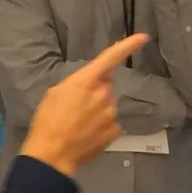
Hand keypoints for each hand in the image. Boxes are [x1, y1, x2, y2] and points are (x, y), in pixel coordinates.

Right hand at [20, 34, 149, 175]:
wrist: (52, 154)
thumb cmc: (48, 121)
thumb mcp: (56, 93)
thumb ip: (78, 83)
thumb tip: (92, 83)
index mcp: (86, 81)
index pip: (111, 58)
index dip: (128, 46)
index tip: (143, 38)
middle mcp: (103, 94)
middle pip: (106, 85)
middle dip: (96, 90)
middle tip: (77, 106)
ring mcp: (111, 113)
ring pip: (108, 104)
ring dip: (98, 109)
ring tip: (78, 123)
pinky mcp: (115, 130)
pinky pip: (110, 122)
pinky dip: (101, 125)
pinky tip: (86, 133)